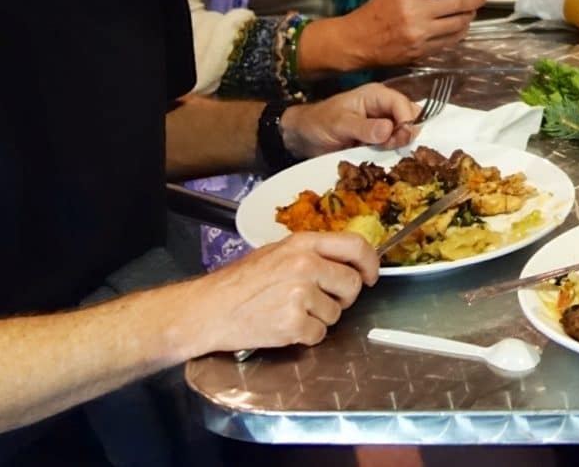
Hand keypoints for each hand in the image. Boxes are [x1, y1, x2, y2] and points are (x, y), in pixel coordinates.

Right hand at [183, 231, 378, 355]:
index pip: (355, 246)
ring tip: (291, 312)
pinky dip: (306, 336)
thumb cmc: (239, 283)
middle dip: (343, 298)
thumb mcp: (276, 253)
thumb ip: (311, 254)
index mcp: (303, 243)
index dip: (370, 263)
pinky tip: (285, 327)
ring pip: (336, 313)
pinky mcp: (293, 323)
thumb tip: (346, 261)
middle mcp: (305, 265)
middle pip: (351, 284)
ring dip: (320, 318)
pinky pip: (319, 334)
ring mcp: (300, 295)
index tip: (370, 275)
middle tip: (322, 301)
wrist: (208, 310)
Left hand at [282, 83, 422, 157]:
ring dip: (399, 144)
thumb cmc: (319, 123)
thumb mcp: (339, 124)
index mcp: (376, 95)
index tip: (401, 139)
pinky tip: (383, 157)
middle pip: (411, 117)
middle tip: (390, 147)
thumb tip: (389, 129)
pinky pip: (396, 144)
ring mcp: (383, 123)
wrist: (303, 137)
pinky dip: (394, 152)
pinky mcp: (380, 139)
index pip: (403, 104)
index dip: (407, 121)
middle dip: (405, 133)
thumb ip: (364, 127)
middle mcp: (384, 107)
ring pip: (406, 132)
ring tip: (382, 152)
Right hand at [331, 0, 483, 68]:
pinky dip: (460, 32)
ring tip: (471, 11)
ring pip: (459, 23)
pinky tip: (461, 26)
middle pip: (458, 3)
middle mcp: (417, 13)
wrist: (358, 41)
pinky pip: (450, 41)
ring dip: (469, 16)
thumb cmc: (375, 11)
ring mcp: (421, 34)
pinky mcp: (423, 51)